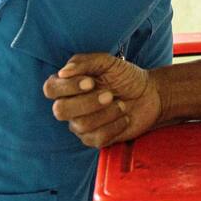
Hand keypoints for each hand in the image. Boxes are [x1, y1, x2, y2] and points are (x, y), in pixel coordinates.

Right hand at [42, 53, 162, 147]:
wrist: (150, 94)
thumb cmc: (126, 76)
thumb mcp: (109, 62)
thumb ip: (85, 62)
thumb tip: (63, 72)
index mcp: (69, 85)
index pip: (50, 88)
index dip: (66, 87)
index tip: (90, 82)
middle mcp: (70, 106)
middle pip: (60, 110)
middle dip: (87, 103)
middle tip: (110, 95)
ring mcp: (80, 124)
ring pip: (80, 125)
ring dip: (106, 114)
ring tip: (122, 104)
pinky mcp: (94, 139)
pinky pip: (96, 138)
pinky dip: (115, 126)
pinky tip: (124, 118)